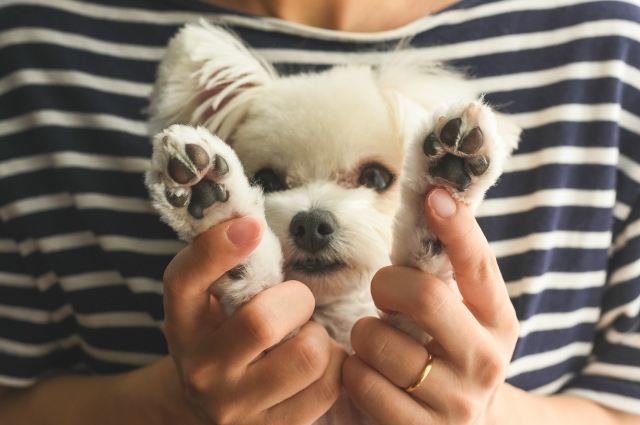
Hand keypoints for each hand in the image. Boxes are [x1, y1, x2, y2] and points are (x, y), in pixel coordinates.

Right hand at [162, 216, 346, 424]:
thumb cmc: (224, 334)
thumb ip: (229, 264)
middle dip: (297, 299)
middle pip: (262, 321)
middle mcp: (200, 368)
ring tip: (305, 337)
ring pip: (307, 355)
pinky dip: (334, 365)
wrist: (211, 404)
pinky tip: (316, 363)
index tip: (251, 225)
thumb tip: (251, 217)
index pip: (184, 281)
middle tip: (296, 302)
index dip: (217, 249)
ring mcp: (234, 407)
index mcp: (182, 322)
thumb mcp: (213, 300)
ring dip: (319, 336)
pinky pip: (328, 385)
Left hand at [343, 188, 518, 424]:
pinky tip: (370, 374)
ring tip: (378, 342)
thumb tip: (432, 199)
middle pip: (426, 297)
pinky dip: (354, 371)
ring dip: (365, 334)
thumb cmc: (451, 356)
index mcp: (498, 321)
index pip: (479, 267)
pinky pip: (364, 383)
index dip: (458, 229)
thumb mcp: (465, 319)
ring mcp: (456, 402)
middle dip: (388, 284)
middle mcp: (486, 361)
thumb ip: (450, 275)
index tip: (435, 195)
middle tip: (383, 291)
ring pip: (380, 343)